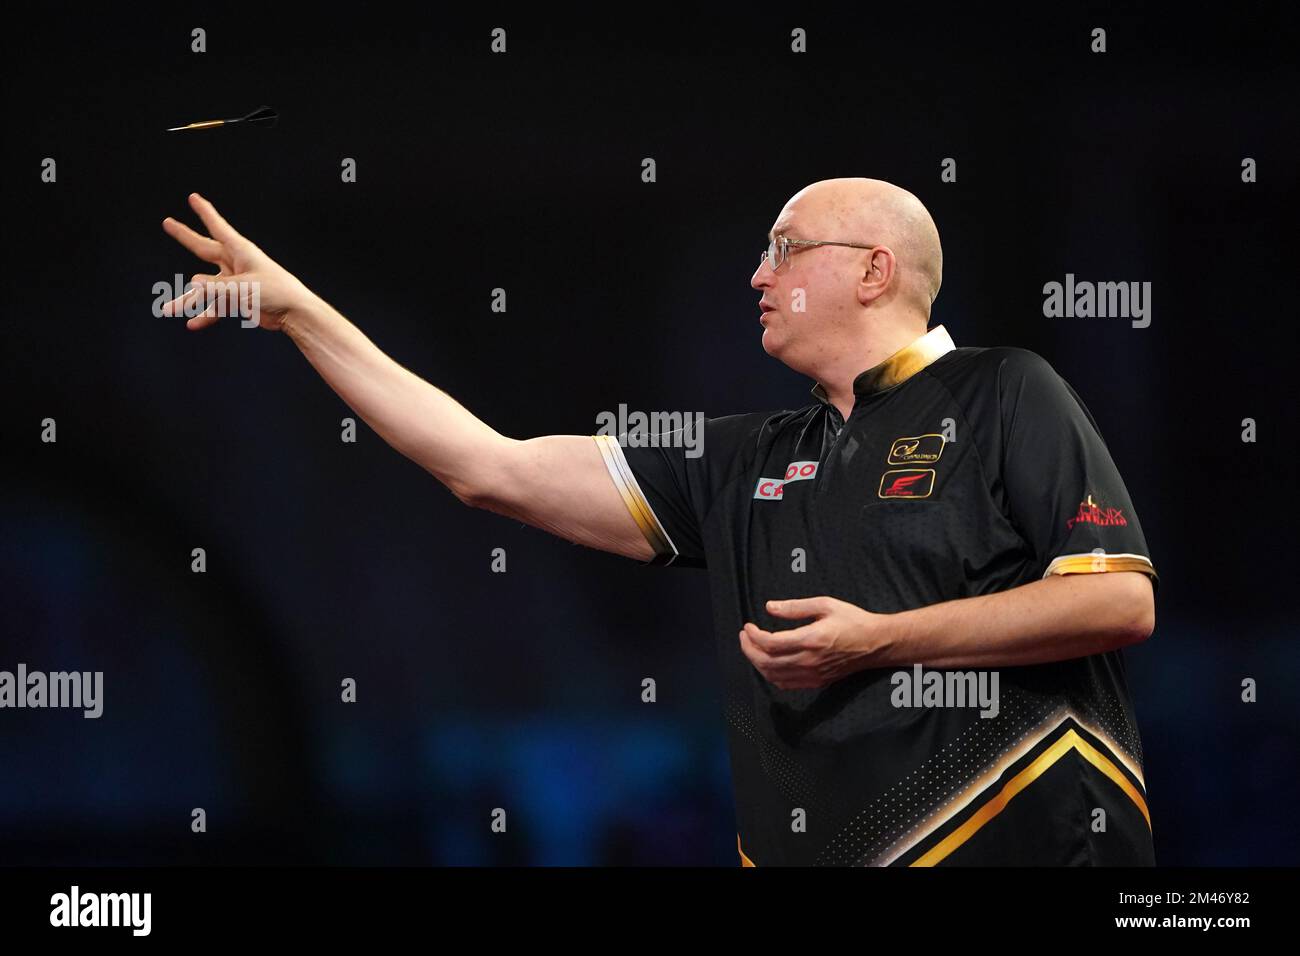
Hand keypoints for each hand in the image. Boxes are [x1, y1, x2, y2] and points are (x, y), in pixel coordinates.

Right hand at [160, 193, 316, 331]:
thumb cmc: (275, 292)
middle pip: (204, 249)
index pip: (217, 227)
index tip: (193, 197)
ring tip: (167, 309)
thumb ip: (217, 286)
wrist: (294, 313)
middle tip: (167, 222)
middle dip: (186, 236)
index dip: (204, 212)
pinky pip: (217, 307)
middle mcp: (235, 263)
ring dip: (189, 300)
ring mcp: (235, 282)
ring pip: (206, 288)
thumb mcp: (243, 287)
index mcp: (240, 251)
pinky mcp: (238, 300)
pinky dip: (207, 316)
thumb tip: (192, 282)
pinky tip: (193, 325)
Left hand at [739, 596, 894, 690]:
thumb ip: (795, 607)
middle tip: (745, 636)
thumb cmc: (852, 620)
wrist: (876, 643)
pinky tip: (768, 663)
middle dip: (748, 649)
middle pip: (766, 662)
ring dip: (757, 663)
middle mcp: (809, 660)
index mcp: (810, 639)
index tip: (748, 626)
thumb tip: (769, 607)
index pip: (770, 643)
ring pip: (773, 676)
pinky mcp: (817, 682)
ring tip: (752, 648)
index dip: (753, 635)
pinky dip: (771, 675)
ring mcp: (813, 674)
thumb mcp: (825, 604)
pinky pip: (786, 684)